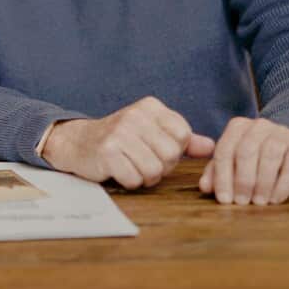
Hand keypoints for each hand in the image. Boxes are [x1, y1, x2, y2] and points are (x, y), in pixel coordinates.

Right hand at [42, 96, 215, 187]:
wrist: (77, 142)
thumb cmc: (120, 140)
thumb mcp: (151, 132)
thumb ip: (182, 140)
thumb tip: (211, 147)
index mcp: (150, 106)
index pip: (183, 135)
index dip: (173, 150)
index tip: (155, 148)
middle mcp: (135, 115)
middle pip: (170, 155)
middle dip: (160, 166)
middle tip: (141, 160)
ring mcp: (120, 132)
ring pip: (154, 170)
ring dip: (145, 176)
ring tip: (131, 167)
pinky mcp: (107, 152)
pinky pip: (134, 178)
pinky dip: (129, 181)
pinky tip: (119, 171)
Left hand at [198, 117, 288, 204]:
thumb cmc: (259, 158)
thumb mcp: (236, 162)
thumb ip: (218, 172)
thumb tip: (204, 187)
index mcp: (238, 127)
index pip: (225, 151)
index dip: (222, 177)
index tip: (224, 199)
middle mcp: (258, 126)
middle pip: (246, 153)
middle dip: (242, 181)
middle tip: (242, 203)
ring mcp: (282, 133)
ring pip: (269, 157)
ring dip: (262, 184)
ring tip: (259, 203)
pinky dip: (282, 185)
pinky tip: (275, 199)